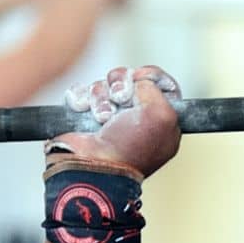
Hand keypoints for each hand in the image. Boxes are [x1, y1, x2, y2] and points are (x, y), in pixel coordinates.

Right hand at [58, 65, 184, 177]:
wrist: (92, 166)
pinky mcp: (85, 117)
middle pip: (129, 80)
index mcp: (161, 122)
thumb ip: (157, 89)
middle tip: (120, 99)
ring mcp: (110, 119)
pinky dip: (82, 100)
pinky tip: (85, 112)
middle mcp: (136, 120)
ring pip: (104, 85)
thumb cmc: (129, 149)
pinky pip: (82, 92)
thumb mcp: (161, 115)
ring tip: (102, 117)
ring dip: (100, 97)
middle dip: (122, 85)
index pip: (161, 85)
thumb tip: (138, 81)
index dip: (151, 76)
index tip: (143, 78)